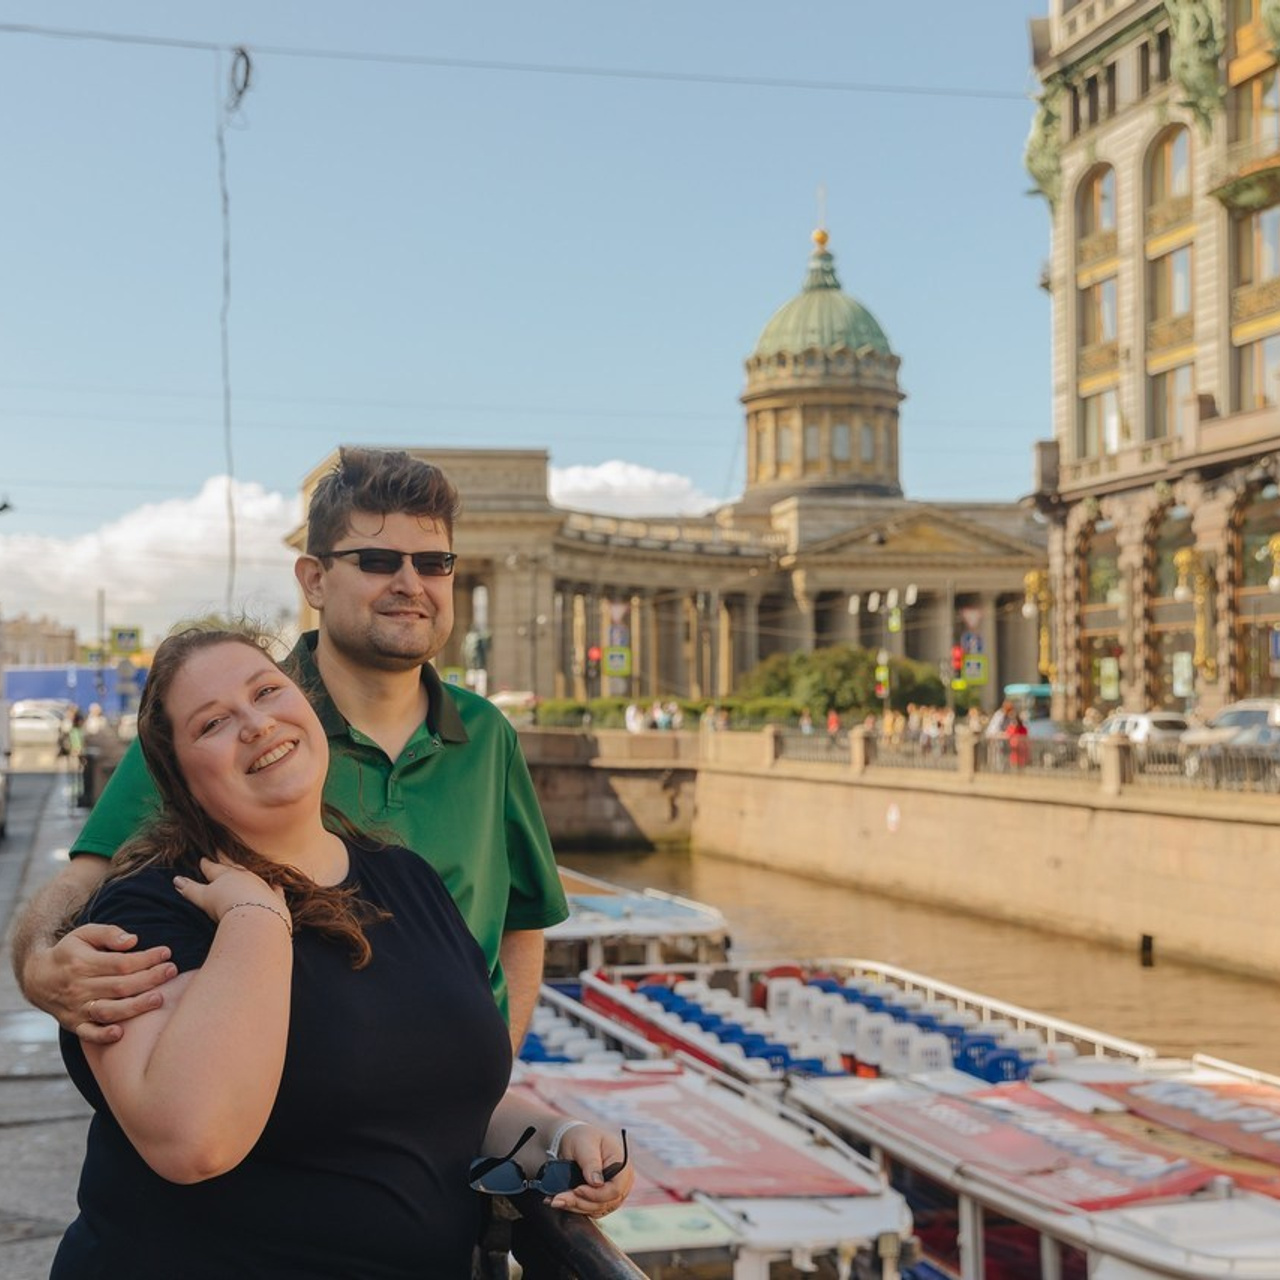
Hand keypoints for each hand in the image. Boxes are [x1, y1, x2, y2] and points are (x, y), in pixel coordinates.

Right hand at [23, 924, 177, 1044]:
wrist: (38, 978)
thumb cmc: (70, 952)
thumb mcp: (84, 934)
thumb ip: (108, 933)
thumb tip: (133, 940)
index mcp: (83, 963)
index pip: (121, 963)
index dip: (146, 958)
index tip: (166, 952)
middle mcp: (79, 987)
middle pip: (120, 986)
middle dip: (150, 979)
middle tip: (172, 971)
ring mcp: (76, 1008)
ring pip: (108, 1010)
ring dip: (135, 1007)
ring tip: (159, 999)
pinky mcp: (73, 1024)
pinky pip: (87, 1033)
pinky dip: (102, 1036)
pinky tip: (121, 1033)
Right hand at [173, 858, 289, 931]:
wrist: (256, 916)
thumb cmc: (226, 905)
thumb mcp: (203, 898)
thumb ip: (190, 889)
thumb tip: (176, 880)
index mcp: (226, 875)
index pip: (213, 868)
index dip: (207, 864)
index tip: (203, 860)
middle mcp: (245, 877)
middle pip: (234, 868)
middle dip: (227, 864)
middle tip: (223, 859)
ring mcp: (262, 886)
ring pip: (253, 877)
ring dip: (248, 875)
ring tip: (243, 873)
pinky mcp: (275, 898)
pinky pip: (275, 890)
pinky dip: (274, 888)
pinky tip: (276, 885)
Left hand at [545, 1125, 633, 1217]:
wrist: (574, 1141)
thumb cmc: (581, 1137)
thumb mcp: (584, 1143)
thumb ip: (591, 1162)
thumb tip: (597, 1183)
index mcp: (622, 1163)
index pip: (615, 1189)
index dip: (596, 1194)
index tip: (576, 1189)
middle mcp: (622, 1181)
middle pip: (605, 1202)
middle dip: (580, 1202)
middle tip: (559, 1198)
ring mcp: (613, 1192)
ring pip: (596, 1209)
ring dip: (575, 1206)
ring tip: (556, 1199)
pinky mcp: (602, 1200)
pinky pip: (590, 1210)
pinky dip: (575, 1207)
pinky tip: (561, 1200)